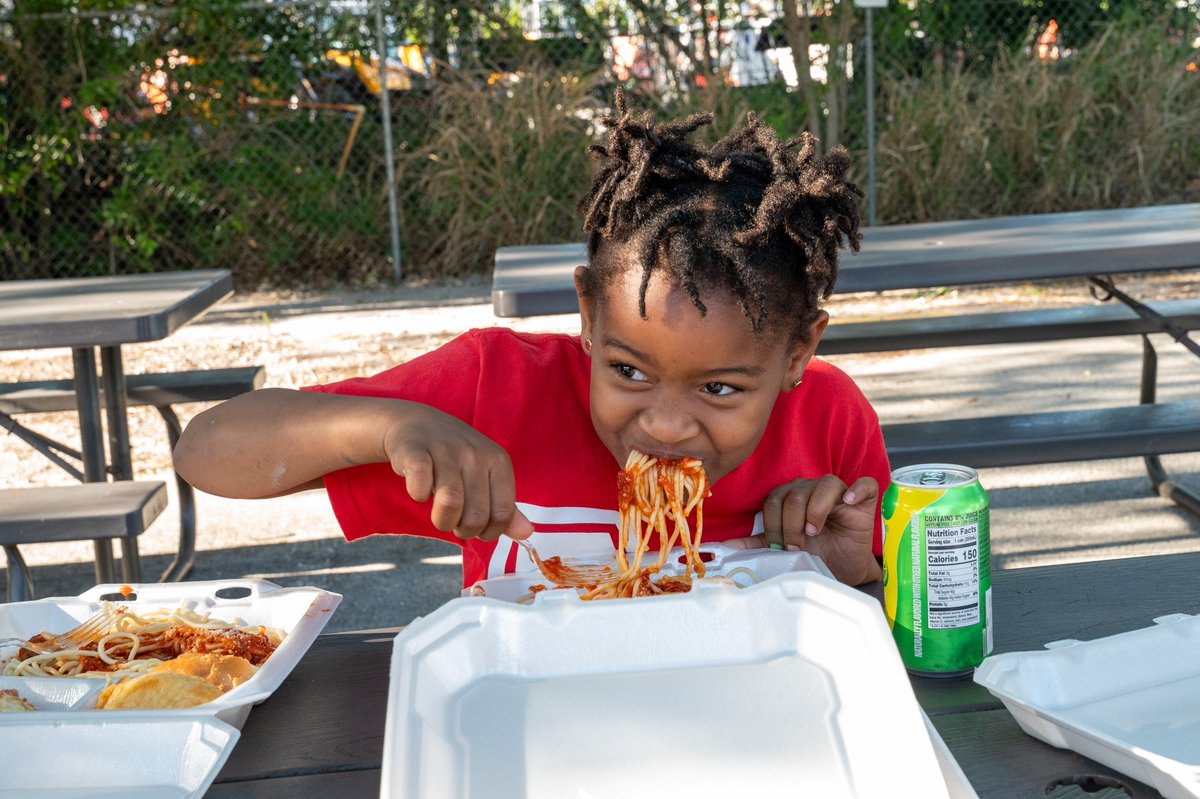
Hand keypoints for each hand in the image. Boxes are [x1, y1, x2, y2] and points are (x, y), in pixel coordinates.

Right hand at [383, 406, 532, 542]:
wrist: (415, 422)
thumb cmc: (455, 457)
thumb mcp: (486, 478)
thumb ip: (505, 508)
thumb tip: (526, 534)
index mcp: (498, 461)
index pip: (503, 514)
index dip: (488, 532)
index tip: (475, 527)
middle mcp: (476, 453)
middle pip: (476, 516)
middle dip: (463, 531)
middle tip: (453, 521)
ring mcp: (446, 449)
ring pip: (451, 504)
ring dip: (442, 521)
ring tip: (439, 514)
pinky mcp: (415, 450)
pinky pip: (420, 487)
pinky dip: (418, 496)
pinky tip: (420, 489)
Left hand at [724, 475, 879, 584]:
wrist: (844, 571)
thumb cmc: (815, 556)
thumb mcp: (782, 551)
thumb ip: (756, 545)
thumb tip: (723, 547)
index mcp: (790, 498)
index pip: (774, 499)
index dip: (774, 523)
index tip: (780, 548)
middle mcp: (812, 489)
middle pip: (795, 493)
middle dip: (792, 523)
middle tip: (797, 546)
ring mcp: (839, 492)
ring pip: (824, 484)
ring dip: (816, 510)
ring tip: (816, 531)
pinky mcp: (864, 500)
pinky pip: (864, 484)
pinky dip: (856, 490)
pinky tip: (848, 504)